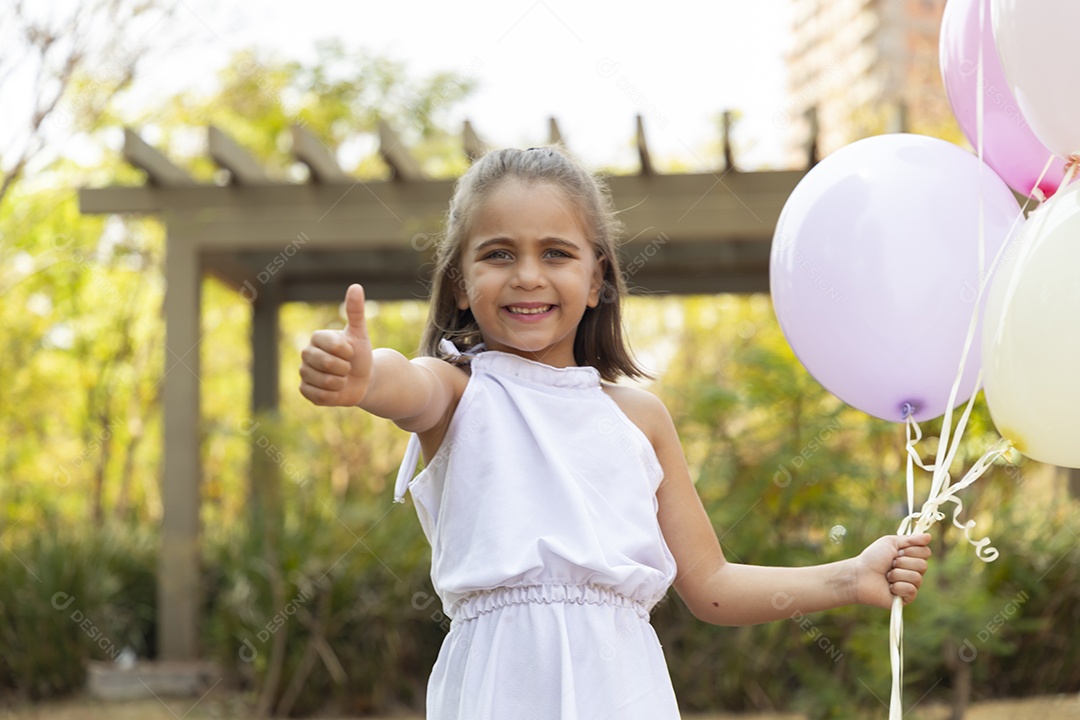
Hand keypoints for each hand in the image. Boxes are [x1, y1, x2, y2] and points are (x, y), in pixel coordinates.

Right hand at [299, 284, 372, 406]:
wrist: (362, 380)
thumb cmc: (360, 355)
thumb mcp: (360, 333)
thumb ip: (355, 311)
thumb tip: (355, 286)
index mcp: (317, 337)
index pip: (332, 345)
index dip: (347, 352)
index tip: (351, 352)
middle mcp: (306, 353)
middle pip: (326, 363)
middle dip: (345, 368)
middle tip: (347, 368)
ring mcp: (304, 372)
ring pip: (323, 381)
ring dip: (340, 383)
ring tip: (342, 379)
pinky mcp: (304, 390)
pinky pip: (318, 396)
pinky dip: (333, 396)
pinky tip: (335, 390)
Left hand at [854, 534, 931, 608]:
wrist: (860, 575)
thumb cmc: (872, 558)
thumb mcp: (890, 543)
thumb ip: (910, 540)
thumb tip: (929, 536)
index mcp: (911, 557)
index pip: (926, 552)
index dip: (911, 551)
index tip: (897, 551)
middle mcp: (913, 571)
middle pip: (923, 565)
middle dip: (903, 562)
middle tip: (890, 564)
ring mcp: (911, 585)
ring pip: (917, 577)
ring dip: (897, 574)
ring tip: (887, 576)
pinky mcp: (907, 598)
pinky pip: (911, 590)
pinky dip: (897, 586)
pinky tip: (889, 587)